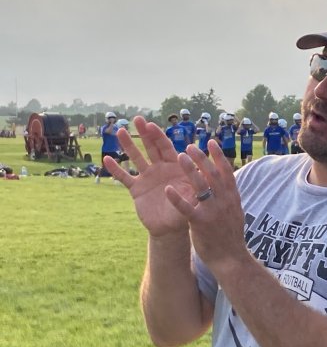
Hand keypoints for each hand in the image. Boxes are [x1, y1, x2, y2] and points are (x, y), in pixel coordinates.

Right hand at [104, 116, 194, 236]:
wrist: (169, 228)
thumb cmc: (185, 211)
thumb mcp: (191, 198)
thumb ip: (193, 186)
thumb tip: (199, 175)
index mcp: (174, 168)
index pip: (166, 148)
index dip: (159, 137)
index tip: (151, 125)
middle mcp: (160, 169)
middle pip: (151, 147)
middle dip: (145, 133)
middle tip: (138, 119)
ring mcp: (147, 177)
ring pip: (136, 158)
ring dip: (128, 145)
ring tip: (120, 131)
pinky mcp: (136, 189)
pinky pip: (124, 177)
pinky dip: (116, 169)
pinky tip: (107, 159)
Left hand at [164, 141, 246, 267]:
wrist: (231, 258)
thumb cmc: (230, 236)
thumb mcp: (235, 212)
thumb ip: (228, 197)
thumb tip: (225, 182)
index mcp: (232, 197)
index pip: (226, 171)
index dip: (218, 156)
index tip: (210, 142)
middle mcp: (224, 200)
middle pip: (212, 173)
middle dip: (201, 158)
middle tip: (190, 146)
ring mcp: (213, 211)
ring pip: (201, 185)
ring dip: (190, 169)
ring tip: (179, 156)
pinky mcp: (201, 223)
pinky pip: (187, 208)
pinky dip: (177, 198)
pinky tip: (167, 189)